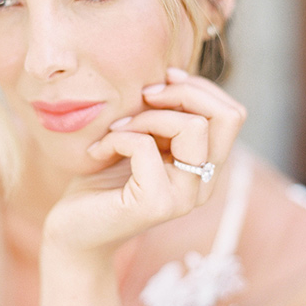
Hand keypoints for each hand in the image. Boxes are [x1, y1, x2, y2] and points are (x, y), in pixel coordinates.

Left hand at [43, 68, 245, 256]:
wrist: (73, 230)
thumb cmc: (102, 180)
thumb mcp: (142, 138)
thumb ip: (165, 117)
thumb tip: (172, 75)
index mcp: (206, 167)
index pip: (232, 114)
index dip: (199, 87)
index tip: (159, 83)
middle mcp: (204, 185)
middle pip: (226, 116)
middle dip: (181, 93)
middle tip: (142, 97)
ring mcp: (183, 197)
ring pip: (192, 127)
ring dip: (147, 116)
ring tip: (116, 129)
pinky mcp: (155, 204)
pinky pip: (144, 145)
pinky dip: (116, 137)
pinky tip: (98, 150)